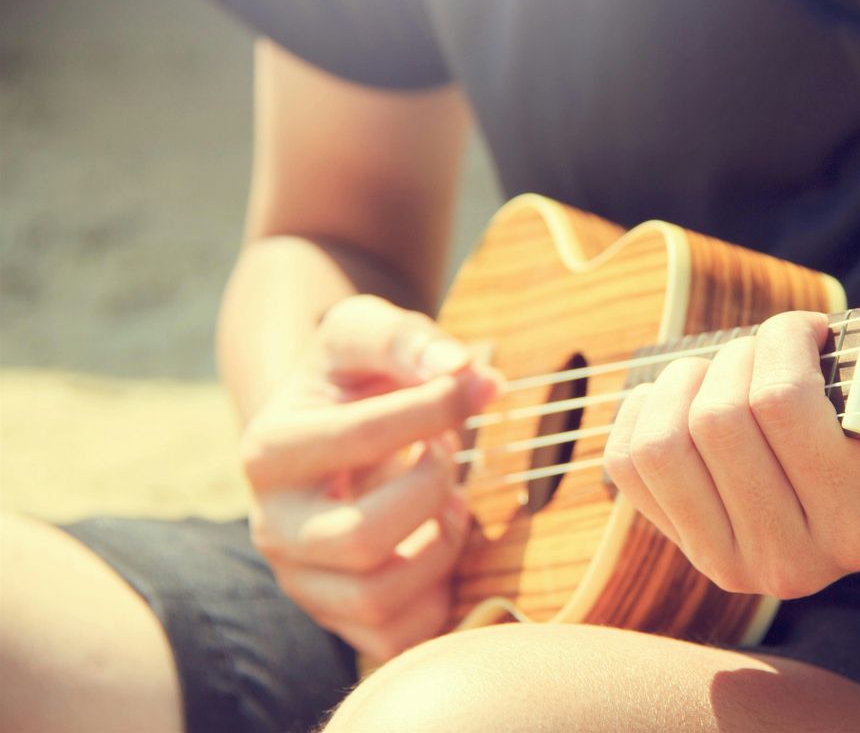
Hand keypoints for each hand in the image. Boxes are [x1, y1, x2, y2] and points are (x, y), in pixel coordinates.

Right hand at [240, 295, 500, 661]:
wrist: (330, 427)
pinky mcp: (339, 618)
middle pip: (362, 539)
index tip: (478, 384)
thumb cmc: (354, 379)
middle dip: (431, 490)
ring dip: (441, 545)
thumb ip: (406, 338)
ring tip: (450, 500)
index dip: (434, 408)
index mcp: (269, 451)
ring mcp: (303, 581)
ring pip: (379, 598)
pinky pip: (398, 637)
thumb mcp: (366, 334)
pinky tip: (440, 542)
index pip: (357, 439)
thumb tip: (461, 368)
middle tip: (448, 455)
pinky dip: (438, 594)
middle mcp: (271, 527)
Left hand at [603, 311, 859, 598]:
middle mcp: (797, 562)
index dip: (783, 338)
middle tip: (766, 349)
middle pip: (718, 420)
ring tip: (721, 370)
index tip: (807, 326)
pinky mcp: (687, 550)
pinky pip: (627, 463)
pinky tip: (684, 397)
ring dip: (685, 382)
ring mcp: (733, 564)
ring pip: (663, 444)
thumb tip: (801, 329)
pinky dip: (644, 410)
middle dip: (738, 356)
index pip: (781, 401)